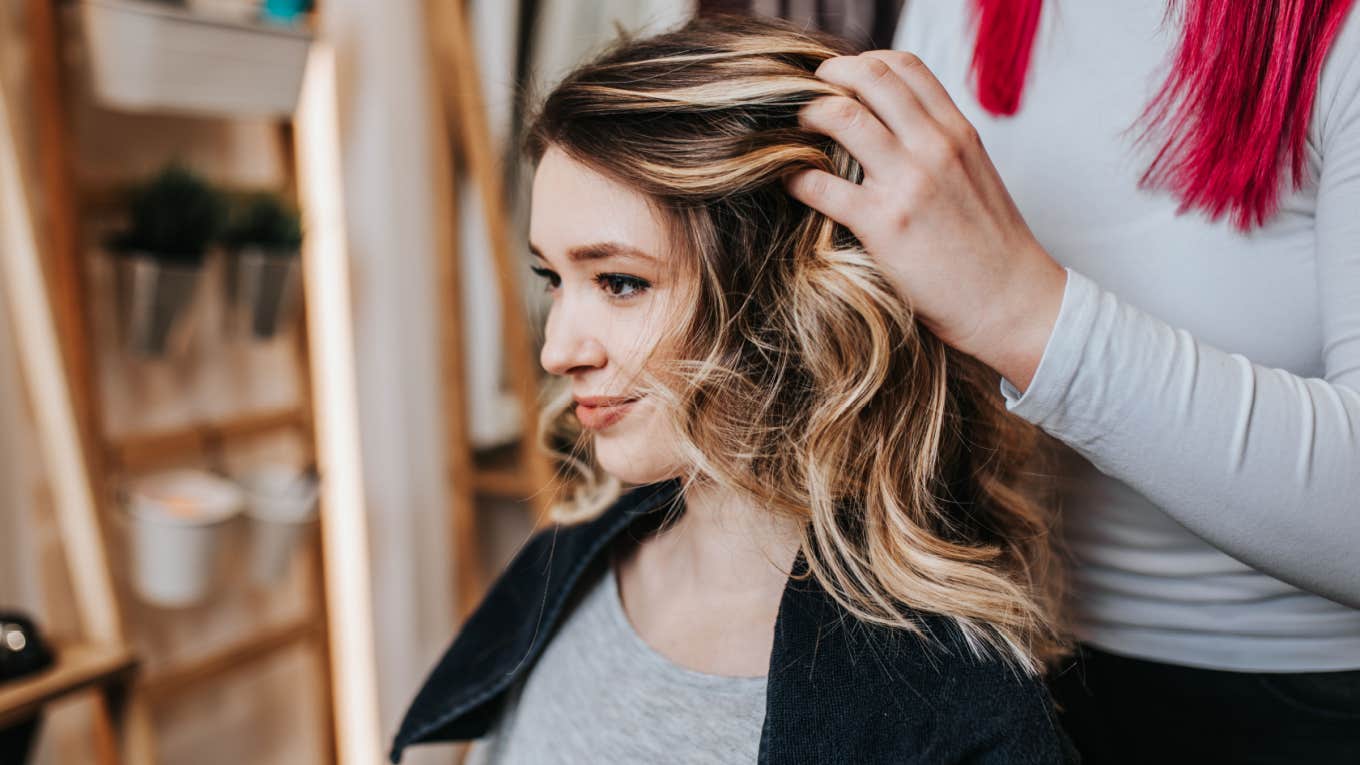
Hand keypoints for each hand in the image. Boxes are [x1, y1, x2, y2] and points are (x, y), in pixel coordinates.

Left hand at [786, 51, 1067, 392]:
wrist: (1012, 302)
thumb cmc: (991, 246)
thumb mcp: (975, 176)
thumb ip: (938, 145)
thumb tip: (891, 130)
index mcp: (958, 131)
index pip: (903, 66)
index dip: (861, 63)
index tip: (839, 80)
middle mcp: (935, 146)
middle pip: (869, 77)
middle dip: (826, 79)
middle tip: (804, 98)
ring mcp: (909, 183)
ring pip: (841, 116)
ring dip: (806, 117)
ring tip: (792, 135)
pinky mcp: (884, 225)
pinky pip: (821, 185)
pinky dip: (795, 177)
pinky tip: (791, 183)